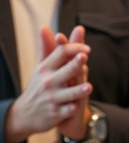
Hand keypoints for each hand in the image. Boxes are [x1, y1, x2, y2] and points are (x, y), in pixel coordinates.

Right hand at [3, 26, 91, 142]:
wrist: (25, 114)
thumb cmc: (39, 86)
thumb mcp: (41, 67)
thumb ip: (47, 48)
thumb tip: (44, 28)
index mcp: (46, 68)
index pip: (61, 53)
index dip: (74, 48)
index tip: (86, 49)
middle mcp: (48, 82)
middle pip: (65, 71)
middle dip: (74, 64)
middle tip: (84, 57)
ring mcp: (52, 99)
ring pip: (68, 93)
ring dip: (78, 90)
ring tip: (88, 86)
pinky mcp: (55, 114)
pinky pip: (65, 111)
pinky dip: (71, 109)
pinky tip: (76, 107)